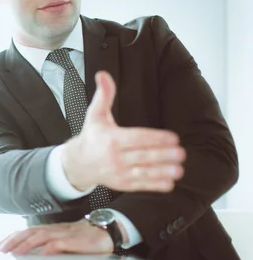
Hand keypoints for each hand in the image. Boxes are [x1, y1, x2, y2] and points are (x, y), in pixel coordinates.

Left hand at [0, 220, 112, 255]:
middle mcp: (51, 230)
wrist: (104, 231)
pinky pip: (56, 245)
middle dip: (10, 242)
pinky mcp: (72, 240)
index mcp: (47, 230)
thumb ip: (46, 248)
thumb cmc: (81, 239)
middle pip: (26, 233)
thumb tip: (30, 259)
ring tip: (12, 255)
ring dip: (23, 246)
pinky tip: (37, 258)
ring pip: (38, 237)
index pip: (23, 232)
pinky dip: (46, 251)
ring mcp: (61, 234)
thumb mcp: (61, 243)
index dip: (9, 239)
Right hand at [62, 71, 185, 191]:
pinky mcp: (122, 184)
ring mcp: (119, 172)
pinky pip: (140, 185)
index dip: (155, 138)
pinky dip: (154, 185)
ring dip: (162, 172)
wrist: (77, 163)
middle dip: (163, 156)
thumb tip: (103, 75)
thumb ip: (103, 95)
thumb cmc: (91, 137)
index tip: (173, 138)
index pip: (136, 138)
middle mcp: (115, 157)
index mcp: (111, 139)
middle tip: (181, 153)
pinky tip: (169, 183)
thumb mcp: (95, 115)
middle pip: (142, 156)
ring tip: (179, 170)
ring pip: (143, 172)